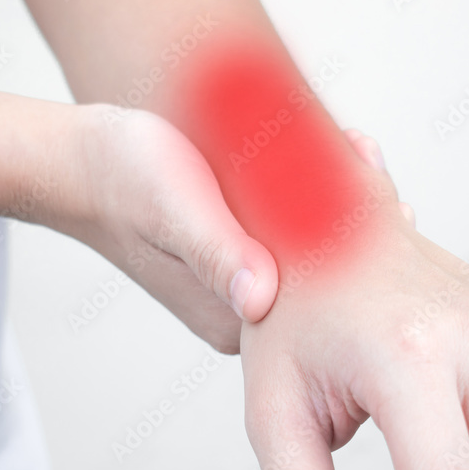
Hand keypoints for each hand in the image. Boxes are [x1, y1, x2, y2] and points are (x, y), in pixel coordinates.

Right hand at [58, 107, 403, 352]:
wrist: (83, 165)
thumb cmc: (122, 182)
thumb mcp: (175, 212)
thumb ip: (218, 256)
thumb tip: (261, 297)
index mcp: (238, 319)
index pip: (323, 293)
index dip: (357, 243)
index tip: (385, 194)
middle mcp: (249, 310)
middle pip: (326, 272)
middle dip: (355, 217)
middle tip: (371, 158)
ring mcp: (246, 283)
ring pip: (313, 246)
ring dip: (339, 199)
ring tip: (358, 150)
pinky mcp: (240, 251)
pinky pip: (292, 227)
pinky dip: (313, 190)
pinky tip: (330, 152)